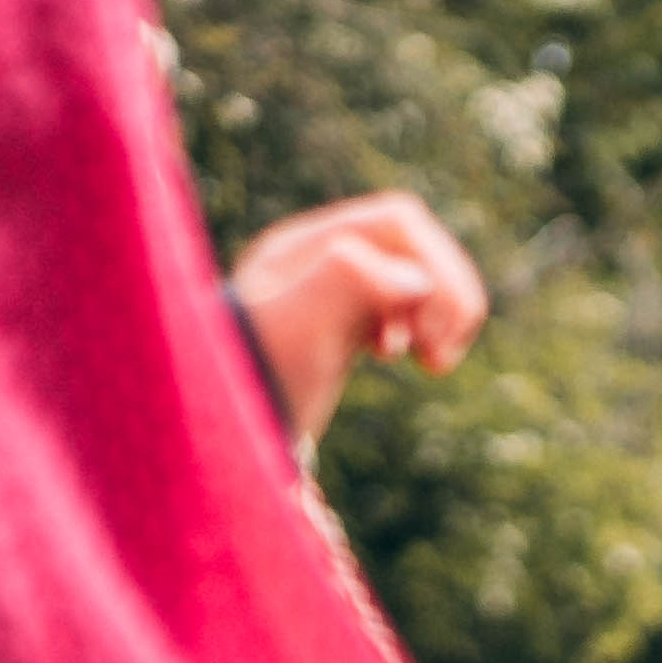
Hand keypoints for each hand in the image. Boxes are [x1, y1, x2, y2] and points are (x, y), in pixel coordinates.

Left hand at [230, 193, 486, 448]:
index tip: (429, 338)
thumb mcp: (296, 328)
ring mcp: (328, 289)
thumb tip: (418, 278)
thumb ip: (347, 282)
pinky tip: (414, 360)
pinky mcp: (339, 322)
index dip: (434, 270)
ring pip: (415, 273)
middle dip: (446, 295)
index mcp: (303, 246)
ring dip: (442, 312)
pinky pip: (401, 303)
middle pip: (414, 245)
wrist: (215, 439)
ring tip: (436, 362)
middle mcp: (316, 258)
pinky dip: (424, 328)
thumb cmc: (252, 380)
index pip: (399, 223)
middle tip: (441, 358)